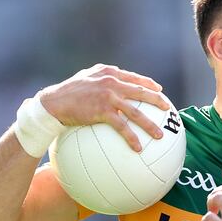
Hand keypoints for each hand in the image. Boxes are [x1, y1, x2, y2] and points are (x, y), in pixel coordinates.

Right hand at [37, 64, 171, 151]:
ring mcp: (108, 96)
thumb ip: (101, 79)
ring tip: (160, 136)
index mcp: (109, 73)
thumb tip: (113, 87)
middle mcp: (111, 82)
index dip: (148, 84)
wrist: (53, 102)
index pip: (134, 78)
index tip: (159, 91)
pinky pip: (122, 126)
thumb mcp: (85, 79)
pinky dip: (132, 137)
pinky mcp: (103, 111)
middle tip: (168, 109)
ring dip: (150, 124)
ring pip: (136, 111)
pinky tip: (138, 148)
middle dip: (157, 101)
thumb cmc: (68, 93)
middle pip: (141, 92)